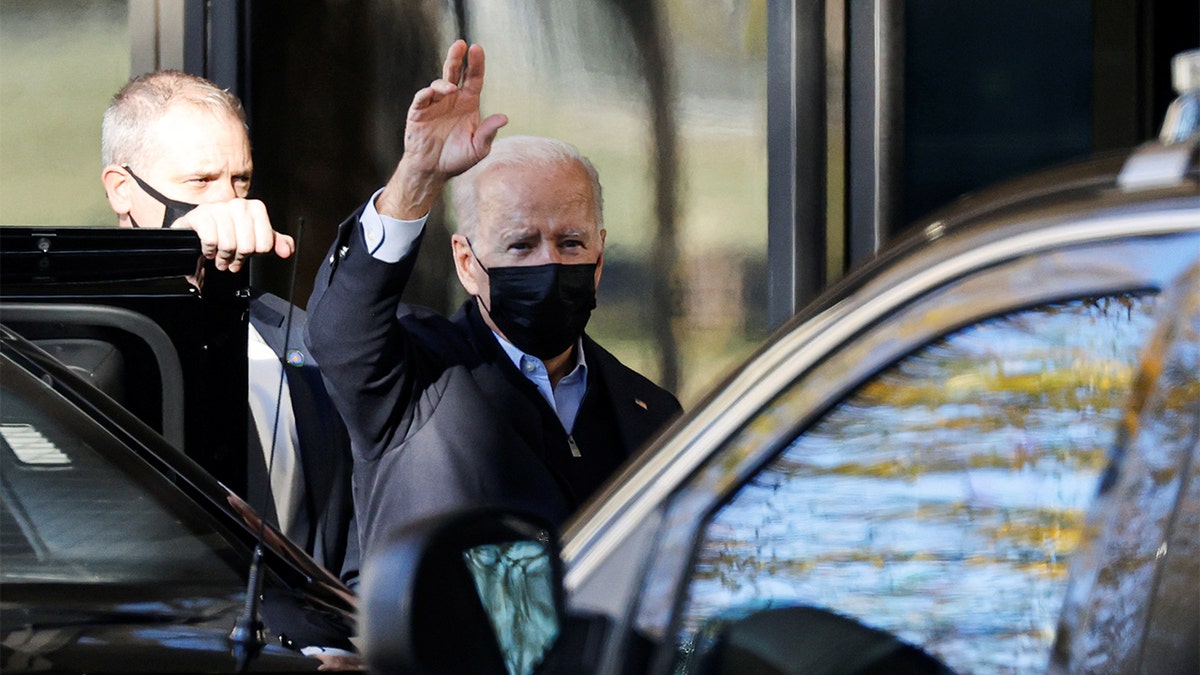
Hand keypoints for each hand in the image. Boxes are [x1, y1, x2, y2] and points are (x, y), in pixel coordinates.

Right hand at [172, 198, 294, 271]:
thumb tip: (287, 250)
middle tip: (232, 258)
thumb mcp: (258, 237)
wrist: (201, 225)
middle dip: (238, 258)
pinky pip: (210, 241)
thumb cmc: (231, 231)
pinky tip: (210, 248)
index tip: (248, 252)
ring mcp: (219, 208)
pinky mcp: (200, 215)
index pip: (265, 245)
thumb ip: (276, 243)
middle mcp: (239, 204)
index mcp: (256, 208)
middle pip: (247, 247)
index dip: (255, 254)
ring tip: (221, 256)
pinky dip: (209, 251)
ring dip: (223, 257)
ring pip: (229, 245)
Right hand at [377, 40, 507, 219]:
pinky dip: (427, 93)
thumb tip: (504, 118)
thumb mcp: (478, 147)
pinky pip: (422, 97)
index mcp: (468, 103)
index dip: (476, 64)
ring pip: (439, 83)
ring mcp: (434, 103)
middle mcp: (451, 99)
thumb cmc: (458, 158)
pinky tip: (432, 93)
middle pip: (455, 73)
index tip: (477, 49)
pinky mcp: (419, 111)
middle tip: (461, 44)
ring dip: (444, 82)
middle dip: (457, 58)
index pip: (474, 78)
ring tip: (451, 88)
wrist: (433, 170)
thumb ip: (489, 132)